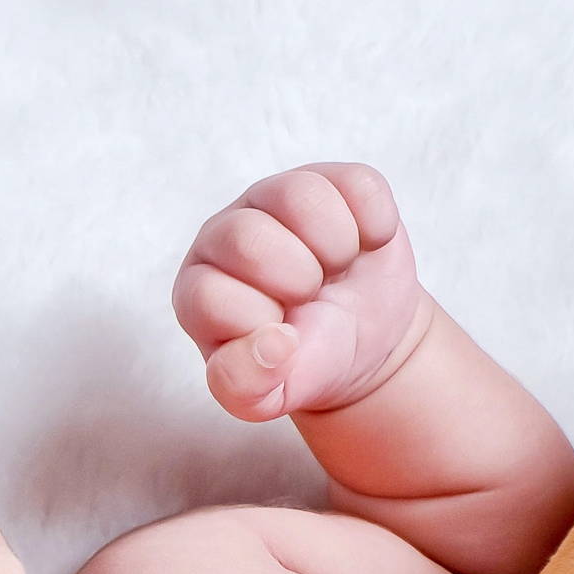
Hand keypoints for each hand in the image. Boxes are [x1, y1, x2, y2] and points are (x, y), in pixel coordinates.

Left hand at [173, 163, 435, 422]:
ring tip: (335, 269)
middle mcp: (223, 236)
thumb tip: (272, 343)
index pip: (209, 297)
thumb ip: (248, 386)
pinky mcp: (328, 179)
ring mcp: (273, 199)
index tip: (284, 337)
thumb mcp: (269, 394)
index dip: (259, 325)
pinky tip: (364, 247)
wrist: (361, 337)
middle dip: (297, 281)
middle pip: (247, 238)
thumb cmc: (304, 361)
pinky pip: (357, 184)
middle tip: (311, 298)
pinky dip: (375, 224)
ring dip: (335, 247)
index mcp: (198, 291)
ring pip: (299, 196)